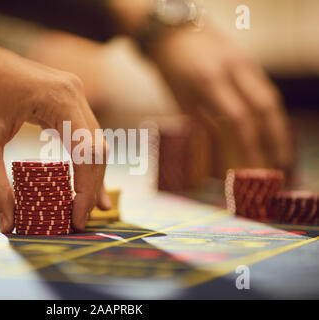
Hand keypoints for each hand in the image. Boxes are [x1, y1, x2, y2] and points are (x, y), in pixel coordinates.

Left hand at [0, 44, 110, 232]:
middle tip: (80, 220)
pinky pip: (83, 132)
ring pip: (94, 141)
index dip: (86, 189)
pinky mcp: (67, 97)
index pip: (87, 151)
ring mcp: (74, 92)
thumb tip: (7, 224)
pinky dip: (83, 159)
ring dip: (92, 174)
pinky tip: (82, 181)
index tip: (75, 220)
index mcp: (59, 98)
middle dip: (92, 186)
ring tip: (88, 207)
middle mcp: (74, 92)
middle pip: (97, 148)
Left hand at [149, 26, 292, 172]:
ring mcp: (244, 60)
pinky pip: (265, 88)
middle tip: (280, 162)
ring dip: (278, 126)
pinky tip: (271, 128)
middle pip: (265, 106)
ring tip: (281, 150)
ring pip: (271, 96)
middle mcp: (232, 68)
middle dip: (276, 137)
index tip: (252, 165)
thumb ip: (198, 124)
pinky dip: (270, 111)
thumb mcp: (179, 99)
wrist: (174, 33)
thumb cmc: (172, 70)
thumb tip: (212, 155)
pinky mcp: (249, 59)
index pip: (238, 117)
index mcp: (209, 80)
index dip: (249, 143)